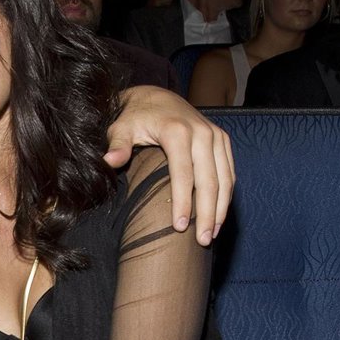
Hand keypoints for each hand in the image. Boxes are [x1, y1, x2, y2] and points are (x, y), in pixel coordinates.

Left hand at [104, 85, 233, 245]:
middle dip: (206, 213)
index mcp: (178, 131)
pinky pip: (229, 171)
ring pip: (224, 178)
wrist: (155, 98)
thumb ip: (117, 144)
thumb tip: (110, 160)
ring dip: (220, 209)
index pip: (183, 174)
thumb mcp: (120, 127)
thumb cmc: (134, 117)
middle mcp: (202, 132)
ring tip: (212, 235)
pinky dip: (227, 195)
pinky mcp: (222, 140)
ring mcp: (215, 135)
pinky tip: (219, 216)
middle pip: (209, 180)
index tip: (178, 227)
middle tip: (202, 241)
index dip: (183, 202)